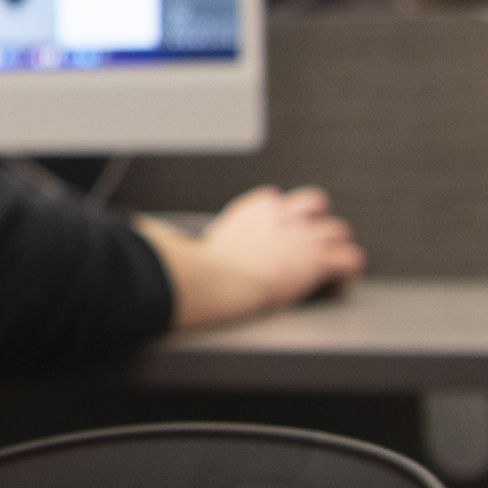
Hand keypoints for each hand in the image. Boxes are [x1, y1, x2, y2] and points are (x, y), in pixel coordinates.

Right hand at [158, 183, 362, 327]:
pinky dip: (347, 274)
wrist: (219, 280)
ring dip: (334, 247)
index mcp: (253, 209)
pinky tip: (336, 286)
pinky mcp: (320, 258)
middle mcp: (282, 215)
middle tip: (308, 246)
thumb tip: (136, 226)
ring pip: (338, 229)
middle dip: (314, 223)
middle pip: (315, 204)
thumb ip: (167, 231)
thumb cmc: (200, 267)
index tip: (273, 235)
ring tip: (327, 267)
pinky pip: (351, 260)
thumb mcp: (183, 240)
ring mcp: (304, 236)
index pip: (276, 200)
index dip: (280, 217)